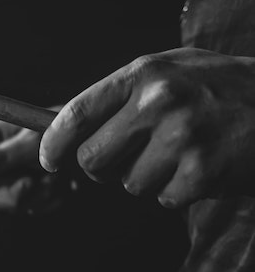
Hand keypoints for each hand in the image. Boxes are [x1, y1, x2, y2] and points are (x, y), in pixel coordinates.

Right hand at [0, 114, 69, 221]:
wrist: (101, 136)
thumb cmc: (67, 127)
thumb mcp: (32, 139)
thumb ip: (0, 156)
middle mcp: (1, 156)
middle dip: (9, 195)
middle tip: (30, 183)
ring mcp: (18, 173)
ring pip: (11, 204)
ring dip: (36, 196)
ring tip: (55, 178)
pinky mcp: (36, 187)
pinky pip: (34, 207)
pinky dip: (50, 200)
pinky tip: (62, 185)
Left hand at [40, 47, 254, 207]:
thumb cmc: (222, 90)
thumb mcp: (173, 72)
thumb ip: (122, 96)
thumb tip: (62, 129)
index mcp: (145, 74)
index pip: (76, 114)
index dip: (54, 143)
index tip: (49, 159)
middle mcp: (159, 102)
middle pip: (92, 158)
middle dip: (102, 168)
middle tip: (130, 159)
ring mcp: (181, 137)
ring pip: (129, 183)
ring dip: (150, 178)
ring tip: (183, 153)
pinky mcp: (201, 172)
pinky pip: (164, 198)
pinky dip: (179, 192)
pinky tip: (203, 167)